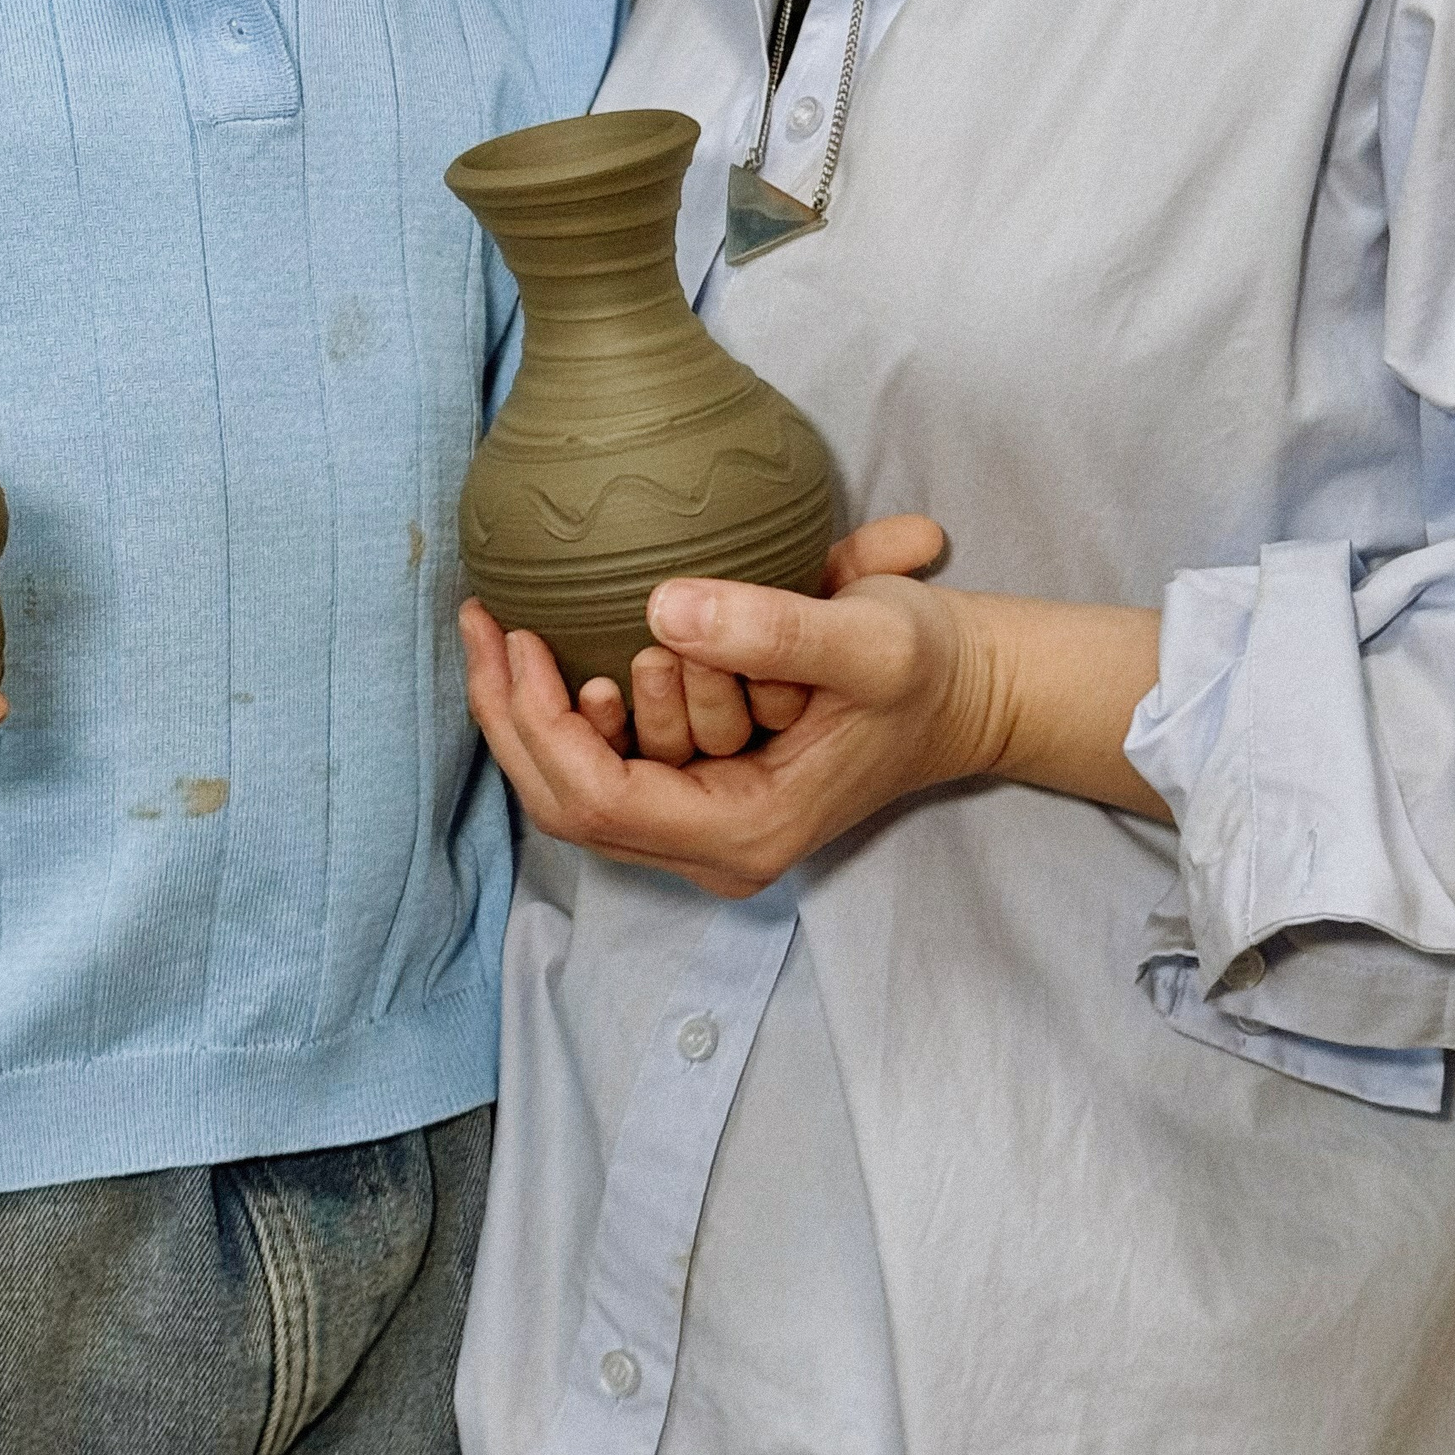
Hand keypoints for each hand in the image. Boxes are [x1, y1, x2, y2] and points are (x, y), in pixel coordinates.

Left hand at [460, 554, 1164, 898]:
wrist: (968, 690)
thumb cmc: (925, 667)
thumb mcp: (869, 638)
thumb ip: (774, 628)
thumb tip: (661, 609)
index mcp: (744, 829)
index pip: (597, 797)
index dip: (538, 722)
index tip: (516, 636)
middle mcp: (713, 845)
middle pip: (567, 802)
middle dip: (512, 715)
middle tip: (486, 621)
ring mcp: (705, 824)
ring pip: (580, 788)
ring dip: (538, 714)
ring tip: (517, 632)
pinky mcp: (704, 790)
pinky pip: (611, 766)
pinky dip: (575, 715)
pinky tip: (571, 658)